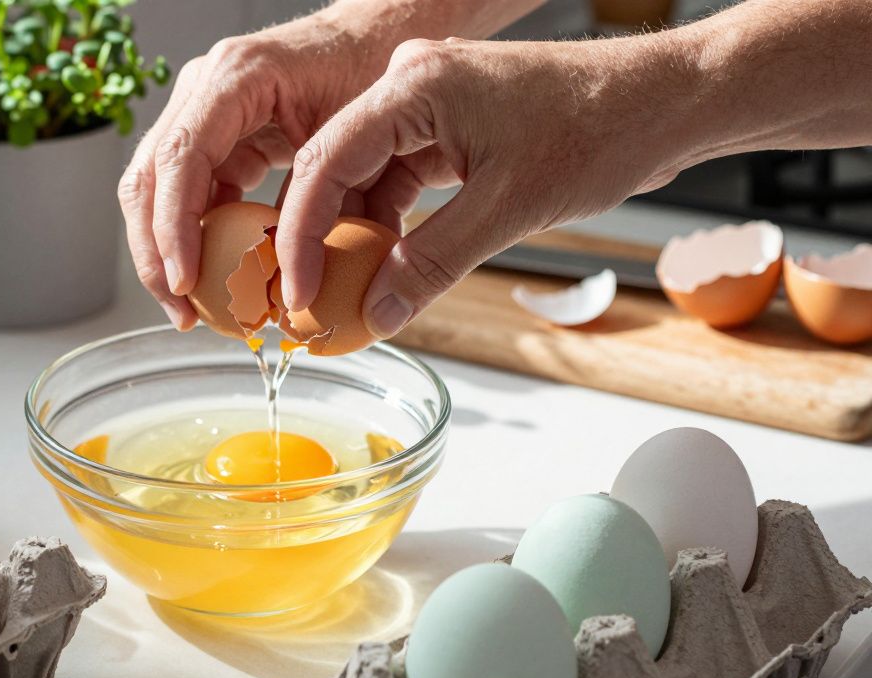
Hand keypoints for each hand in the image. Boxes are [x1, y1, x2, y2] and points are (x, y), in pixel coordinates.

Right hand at [117, 10, 387, 329]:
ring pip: (155, 189)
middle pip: (148, 177)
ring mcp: (204, 110)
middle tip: (180, 311)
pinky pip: (189, 192)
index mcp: (237, 77)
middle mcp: (206, 88)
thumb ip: (336, 198)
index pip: (181, 158)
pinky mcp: (217, 136)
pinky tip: (215, 281)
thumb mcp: (361, 132)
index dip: (174, 227)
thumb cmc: (377, 69)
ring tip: (189, 310)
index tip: (185, 282)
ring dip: (166, 252)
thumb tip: (314, 281)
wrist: (383, 37)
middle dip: (155, 252)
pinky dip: (194, 239)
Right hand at [276, 34, 701, 337]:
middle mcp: (409, 83)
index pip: (324, 159)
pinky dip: (391, 222)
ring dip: (357, 234)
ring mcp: (427, 102)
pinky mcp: (447, 124)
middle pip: (334, 166)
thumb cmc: (601, 129)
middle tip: (310, 300)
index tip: (297, 290)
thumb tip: (375, 313)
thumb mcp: (509, 208)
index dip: (299, 233)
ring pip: (365, 176)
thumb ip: (431, 264)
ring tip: (348, 292)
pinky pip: (398, 176)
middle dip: (320, 238)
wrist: (663, 102)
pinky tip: (387, 266)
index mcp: (413, 85)